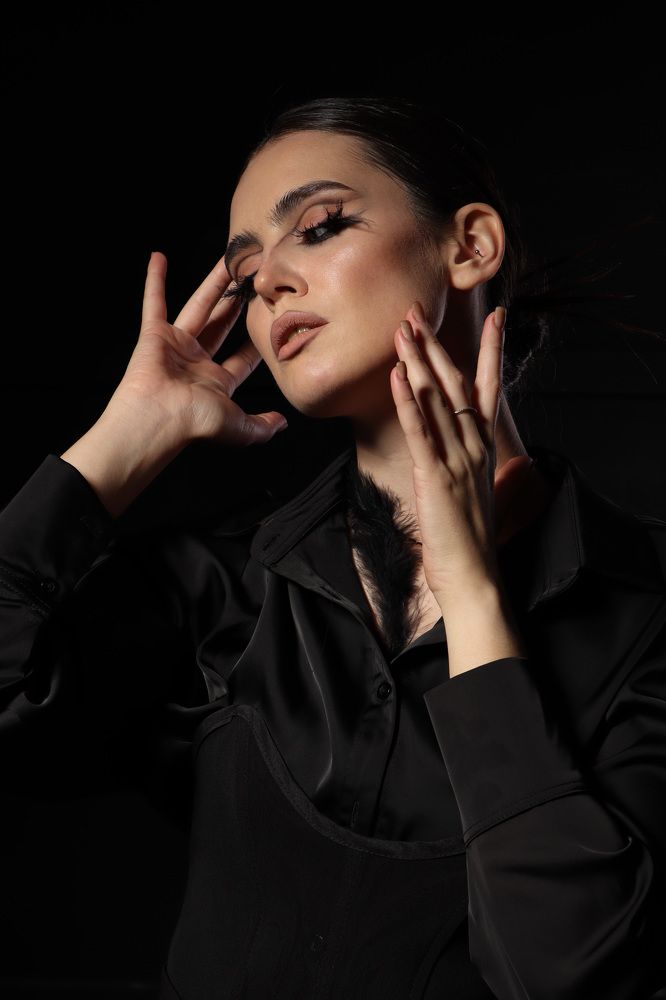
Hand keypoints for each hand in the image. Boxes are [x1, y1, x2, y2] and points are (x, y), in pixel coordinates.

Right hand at [108, 251, 287, 446]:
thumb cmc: (196, 424)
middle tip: (252, 280)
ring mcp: (176, 346)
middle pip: (223, 325)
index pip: (242, 359)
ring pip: (199, 307)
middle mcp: (197, 363)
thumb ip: (263, 426)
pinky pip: (154, 303)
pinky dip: (154, 281)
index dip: (256, 342)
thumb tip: (283, 422)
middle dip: (238, 303)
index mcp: (216, 383)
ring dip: (212, 283)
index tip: (270, 320)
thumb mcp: (241, 428)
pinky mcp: (155, 335)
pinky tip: (158, 258)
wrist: (159, 419)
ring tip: (226, 260)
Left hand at [389, 302, 505, 605]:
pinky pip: (420, 431)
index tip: (496, 317)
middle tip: (416, 312)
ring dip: (418, 362)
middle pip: (457, 383)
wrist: (474, 576)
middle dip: (436, 345)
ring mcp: (457, 459)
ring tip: (402, 329)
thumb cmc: (472, 539)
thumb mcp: (479, 494)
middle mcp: (475, 445)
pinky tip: (397, 376)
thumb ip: (481, 468)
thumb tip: (489, 459)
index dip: (491, 350)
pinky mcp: (435, 476)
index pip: (489, 388)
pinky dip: (407, 401)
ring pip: (438, 399)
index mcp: (485, 447)